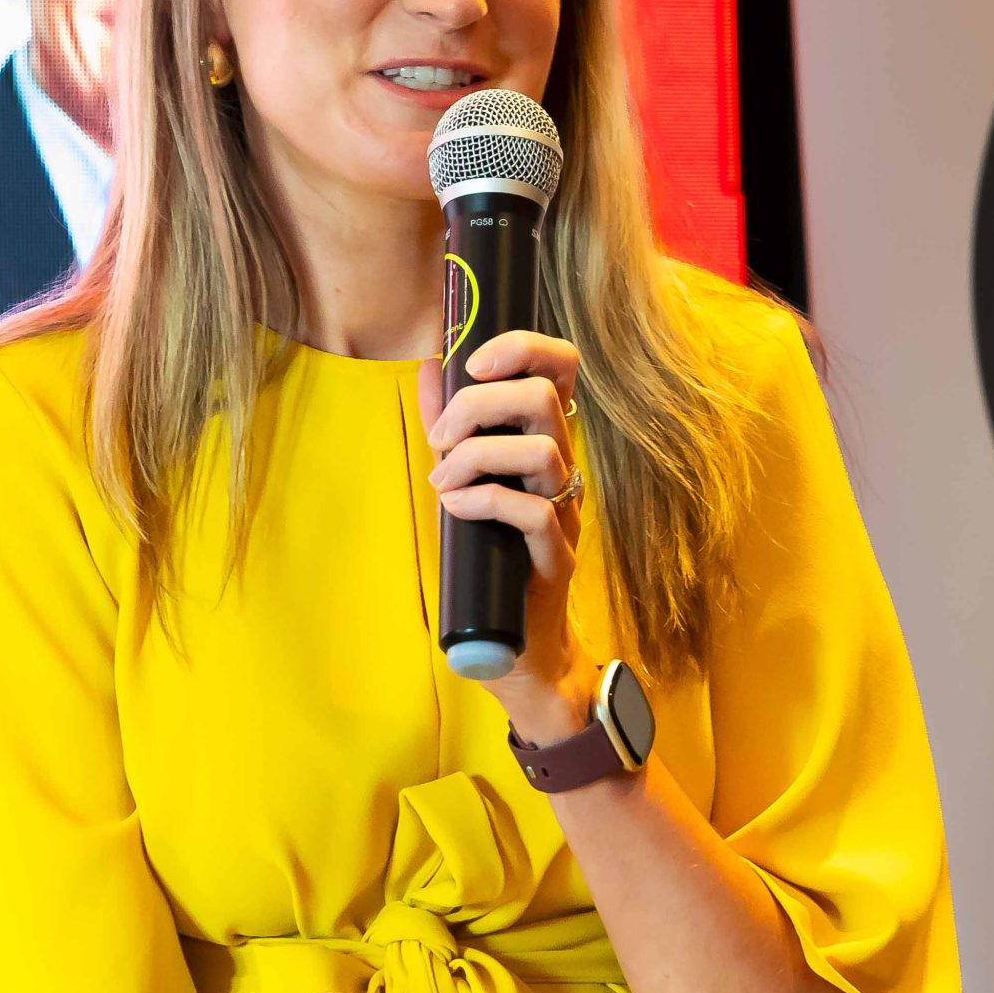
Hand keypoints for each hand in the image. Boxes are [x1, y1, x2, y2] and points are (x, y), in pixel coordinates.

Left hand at [417, 330, 595, 739]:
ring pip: (542, 450)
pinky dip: (485, 500)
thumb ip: (450, 425)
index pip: (561, 368)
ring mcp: (565, 512)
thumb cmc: (489, 555)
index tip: (473, 364)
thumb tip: (429, 368)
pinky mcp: (555, 557)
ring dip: (477, 456)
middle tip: (440, 439)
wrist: (516, 644)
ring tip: (443, 482)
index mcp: (544, 440)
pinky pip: (533, 513)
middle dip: (479, 406)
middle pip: (544, 399)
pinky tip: (456, 508)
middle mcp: (562, 469)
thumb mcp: (464, 477)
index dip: (524, 348)